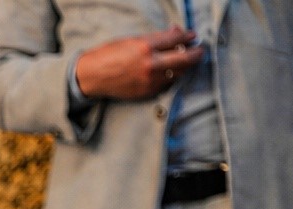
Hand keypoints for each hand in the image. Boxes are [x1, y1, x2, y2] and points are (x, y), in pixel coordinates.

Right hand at [75, 28, 205, 100]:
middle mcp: (150, 64)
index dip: (188, 35)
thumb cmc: (109, 54)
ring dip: (185, 66)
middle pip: (185, 59)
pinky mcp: (147, 92)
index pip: (176, 39)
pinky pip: (167, 84)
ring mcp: (150, 80)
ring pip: (179, 73)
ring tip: (187, 60)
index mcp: (145, 47)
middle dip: (196, 53)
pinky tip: (171, 72)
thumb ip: (156, 38)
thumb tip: (176, 32)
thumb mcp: (132, 39)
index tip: (192, 35)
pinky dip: (172, 77)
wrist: (92, 77)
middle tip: (200, 50)